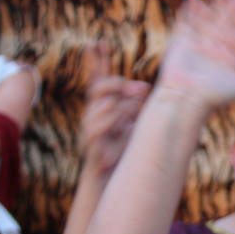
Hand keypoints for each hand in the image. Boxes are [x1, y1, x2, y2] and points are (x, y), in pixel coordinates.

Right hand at [80, 43, 148, 176]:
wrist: (108, 191)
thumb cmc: (123, 160)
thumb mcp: (132, 129)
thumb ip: (133, 109)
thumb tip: (143, 87)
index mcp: (104, 112)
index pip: (99, 83)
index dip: (98, 62)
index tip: (99, 42)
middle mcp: (94, 120)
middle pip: (97, 91)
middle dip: (118, 85)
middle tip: (143, 88)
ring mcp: (91, 135)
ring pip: (98, 110)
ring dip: (119, 107)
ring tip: (134, 112)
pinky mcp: (92, 152)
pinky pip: (95, 132)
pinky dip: (109, 125)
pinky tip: (123, 124)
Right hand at [155, 0, 234, 110]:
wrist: (186, 99)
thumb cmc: (217, 97)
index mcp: (233, 58)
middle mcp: (218, 49)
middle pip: (231, 21)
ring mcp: (199, 44)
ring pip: (211, 18)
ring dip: (218, 3)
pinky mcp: (182, 42)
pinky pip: (186, 22)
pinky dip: (190, 11)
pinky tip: (193, 0)